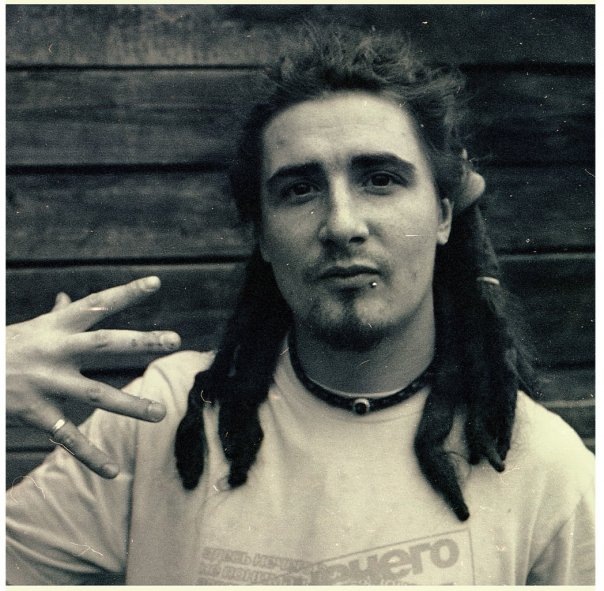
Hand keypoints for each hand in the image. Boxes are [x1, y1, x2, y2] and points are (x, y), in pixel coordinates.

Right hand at [6, 276, 180, 478]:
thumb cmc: (4, 348)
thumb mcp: (29, 328)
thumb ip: (54, 315)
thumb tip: (66, 297)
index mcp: (56, 327)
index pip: (97, 304)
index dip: (126, 293)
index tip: (155, 283)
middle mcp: (56, 351)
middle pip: (105, 344)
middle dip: (141, 342)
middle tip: (175, 340)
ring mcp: (46, 383)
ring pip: (95, 395)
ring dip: (130, 406)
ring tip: (161, 413)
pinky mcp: (36, 413)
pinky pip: (67, 437)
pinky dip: (90, 456)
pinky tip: (113, 471)